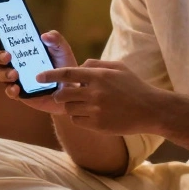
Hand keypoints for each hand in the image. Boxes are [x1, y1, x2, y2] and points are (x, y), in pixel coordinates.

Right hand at [0, 30, 77, 114]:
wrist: (72, 89)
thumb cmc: (64, 65)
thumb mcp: (62, 50)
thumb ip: (55, 40)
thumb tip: (44, 35)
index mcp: (20, 49)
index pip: (1, 41)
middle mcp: (14, 62)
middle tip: (8, 56)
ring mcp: (15, 78)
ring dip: (3, 73)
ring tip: (15, 74)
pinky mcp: (20, 93)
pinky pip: (10, 92)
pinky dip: (11, 89)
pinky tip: (17, 88)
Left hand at [37, 60, 166, 135]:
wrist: (151, 110)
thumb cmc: (134, 86)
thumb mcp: (118, 68)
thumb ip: (96, 64)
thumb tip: (79, 66)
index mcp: (99, 76)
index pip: (67, 74)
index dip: (49, 75)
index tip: (38, 77)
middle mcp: (95, 93)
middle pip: (63, 95)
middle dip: (60, 95)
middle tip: (65, 95)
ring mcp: (96, 110)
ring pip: (69, 109)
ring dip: (71, 107)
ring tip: (83, 105)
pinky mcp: (98, 125)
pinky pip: (77, 121)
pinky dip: (79, 118)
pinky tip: (90, 115)